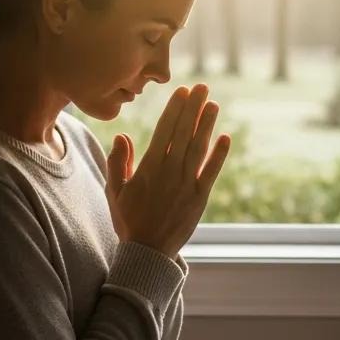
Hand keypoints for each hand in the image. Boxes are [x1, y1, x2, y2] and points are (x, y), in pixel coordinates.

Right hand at [104, 84, 230, 256]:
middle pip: (183, 133)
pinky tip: (225, 137)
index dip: (175, 110)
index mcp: (148, 168)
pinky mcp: (199, 198)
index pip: (164, 131)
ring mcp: (186, 185)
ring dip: (206, 125)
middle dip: (192, 108)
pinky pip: (211, 172)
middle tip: (201, 87)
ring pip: (198, 148)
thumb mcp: (115, 191)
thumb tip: (123, 136)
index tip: (182, 92)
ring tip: (213, 104)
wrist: (148, 252)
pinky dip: (219, 154)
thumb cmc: (129, 220)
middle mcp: (169, 172)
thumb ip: (118, 163)